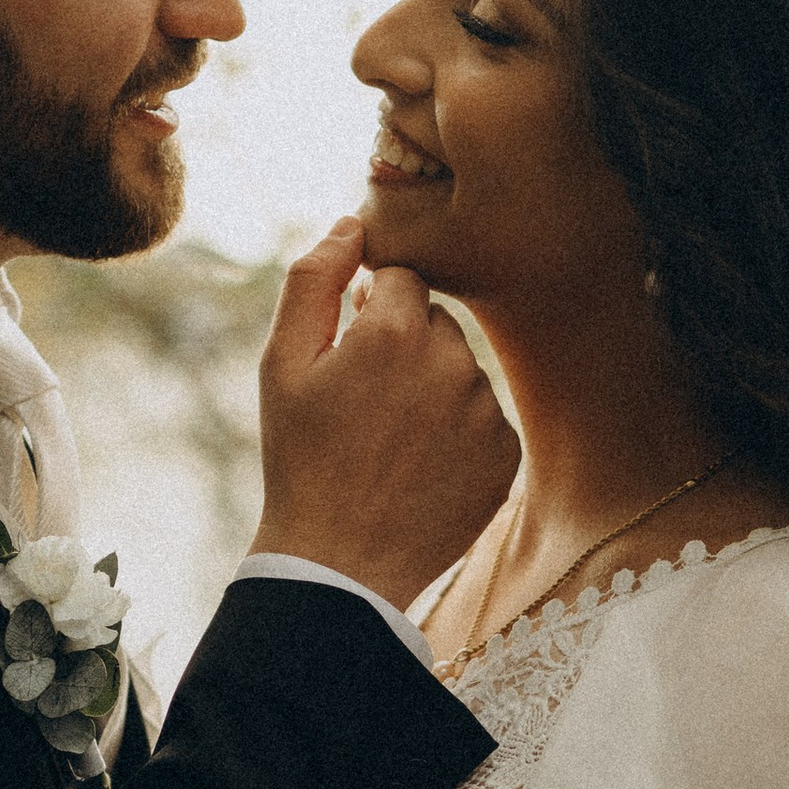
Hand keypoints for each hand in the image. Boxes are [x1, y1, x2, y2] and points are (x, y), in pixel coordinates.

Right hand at [248, 221, 517, 611]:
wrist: (340, 563)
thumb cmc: (301, 459)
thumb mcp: (282, 364)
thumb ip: (312, 279)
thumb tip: (350, 224)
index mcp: (395, 332)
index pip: (402, 278)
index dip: (369, 312)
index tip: (348, 353)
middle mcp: (453, 364)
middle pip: (435, 322)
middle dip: (403, 346)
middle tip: (363, 404)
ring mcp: (485, 413)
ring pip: (461, 370)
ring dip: (431, 389)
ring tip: (388, 441)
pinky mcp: (506, 455)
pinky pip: (483, 417)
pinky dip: (456, 432)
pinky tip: (418, 466)